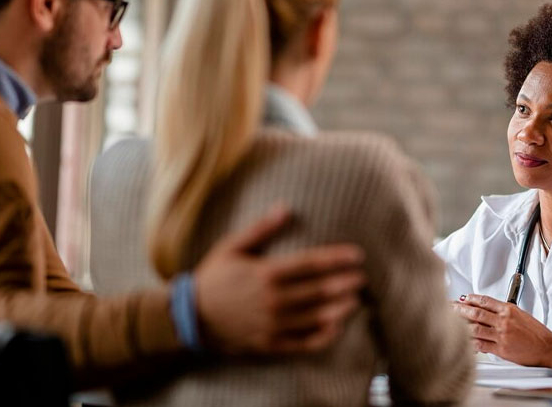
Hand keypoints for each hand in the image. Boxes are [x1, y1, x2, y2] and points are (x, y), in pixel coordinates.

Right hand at [192, 204, 365, 354]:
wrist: (189, 317)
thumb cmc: (213, 277)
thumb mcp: (232, 247)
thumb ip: (260, 229)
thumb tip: (285, 207)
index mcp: (266, 273)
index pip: (311, 264)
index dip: (337, 259)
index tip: (357, 255)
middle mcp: (272, 300)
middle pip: (319, 291)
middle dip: (345, 283)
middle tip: (362, 278)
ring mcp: (272, 324)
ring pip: (316, 317)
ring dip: (340, 308)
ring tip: (355, 300)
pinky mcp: (269, 343)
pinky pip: (302, 343)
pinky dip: (322, 336)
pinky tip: (336, 327)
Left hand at [454, 294, 551, 366]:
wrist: (547, 347)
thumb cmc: (537, 333)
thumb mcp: (521, 314)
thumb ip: (504, 312)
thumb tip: (488, 309)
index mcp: (509, 310)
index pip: (485, 301)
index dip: (471, 298)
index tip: (463, 298)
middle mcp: (504, 321)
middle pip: (476, 312)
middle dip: (460, 309)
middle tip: (450, 307)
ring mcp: (501, 335)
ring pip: (475, 328)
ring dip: (461, 324)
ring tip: (451, 322)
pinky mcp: (501, 349)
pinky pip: (481, 345)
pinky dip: (470, 343)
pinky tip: (463, 341)